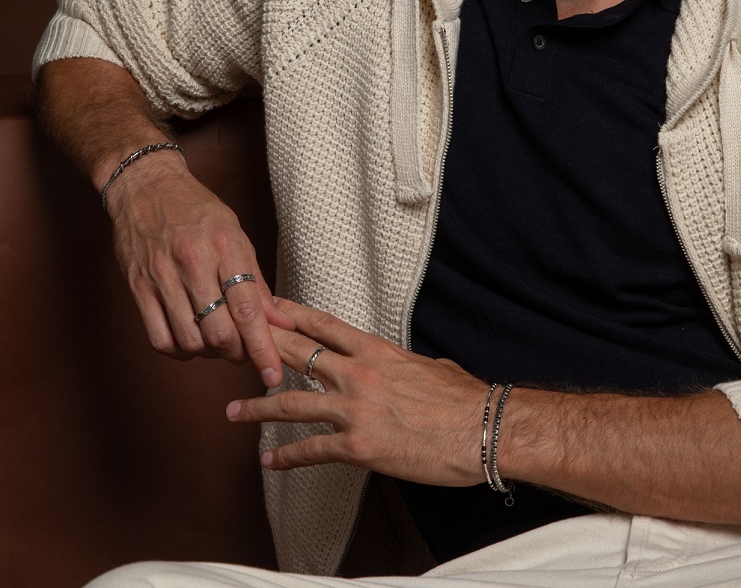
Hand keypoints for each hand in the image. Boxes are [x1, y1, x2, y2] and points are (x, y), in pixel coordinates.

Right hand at [106, 153, 292, 386]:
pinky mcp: (138, 288)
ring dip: (209, 354)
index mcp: (226, 246)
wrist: (145, 186)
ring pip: (190, 341)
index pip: (248, 308)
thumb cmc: (198, 210)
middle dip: (238, 353)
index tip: (274, 374)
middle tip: (245, 350)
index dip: (263, 347)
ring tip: (218, 340)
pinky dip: (179, 352)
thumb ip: (257, 282)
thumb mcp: (236, 235)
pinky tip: (190, 341)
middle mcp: (193, 262)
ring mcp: (162, 277)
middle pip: (219, 332)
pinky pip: (159, 339)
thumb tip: (281, 322)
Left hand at [226, 298, 488, 485]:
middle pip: (297, 353)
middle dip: (262, 346)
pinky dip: (286, 456)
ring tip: (233, 412)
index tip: (268, 304)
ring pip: (291, 403)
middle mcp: (358, 374)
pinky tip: (269, 461)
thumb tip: (407, 366)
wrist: (484, 428)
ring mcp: (354, 409)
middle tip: (233, 342)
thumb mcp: (431, 366)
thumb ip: (407, 364)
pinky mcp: (358, 446)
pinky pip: (311, 449)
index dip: (291, 313)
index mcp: (376, 351)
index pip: (323, 325)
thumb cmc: (464, 398)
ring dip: (258, 408)